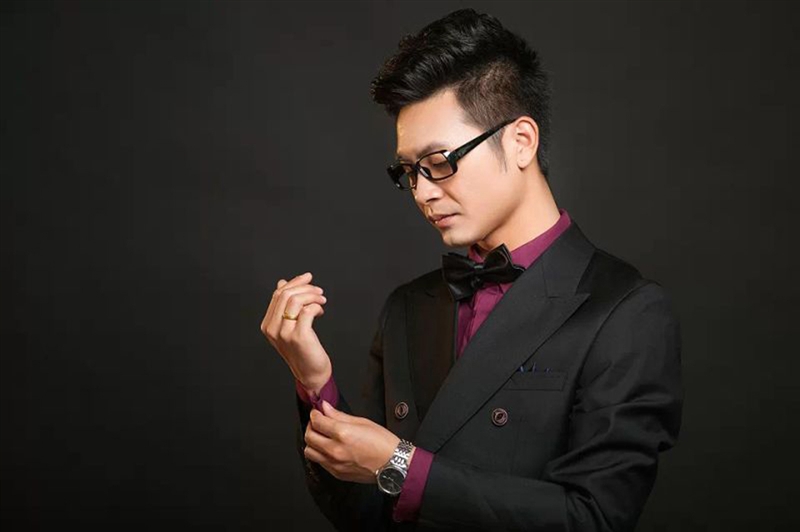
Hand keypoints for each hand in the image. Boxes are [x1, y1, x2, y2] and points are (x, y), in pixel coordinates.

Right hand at [260, 272, 330, 388]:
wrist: (310, 372)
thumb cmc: (303, 349)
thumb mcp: (289, 325)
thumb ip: (284, 306)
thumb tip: (282, 282)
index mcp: (268, 324)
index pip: (277, 294)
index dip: (294, 283)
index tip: (308, 278)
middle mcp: (272, 329)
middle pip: (285, 294)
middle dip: (305, 287)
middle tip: (319, 291)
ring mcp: (284, 333)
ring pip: (295, 300)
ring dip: (312, 296)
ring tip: (321, 300)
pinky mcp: (299, 336)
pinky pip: (307, 311)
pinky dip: (316, 307)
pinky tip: (320, 312)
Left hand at [304, 400, 412, 483]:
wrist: (392, 465)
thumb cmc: (382, 443)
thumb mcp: (362, 422)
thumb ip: (340, 415)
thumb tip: (326, 408)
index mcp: (343, 434)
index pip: (317, 422)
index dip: (315, 414)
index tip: (317, 412)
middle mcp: (335, 450)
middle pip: (309, 437)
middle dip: (311, 426)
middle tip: (318, 422)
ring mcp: (334, 464)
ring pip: (309, 451)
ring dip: (312, 442)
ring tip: (321, 436)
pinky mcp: (336, 473)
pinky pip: (319, 462)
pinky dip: (320, 453)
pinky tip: (329, 448)